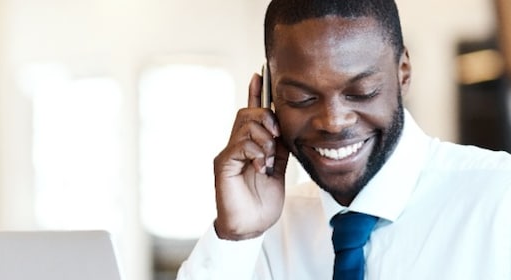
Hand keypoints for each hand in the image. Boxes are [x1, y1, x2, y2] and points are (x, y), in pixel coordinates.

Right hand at [212, 73, 288, 239]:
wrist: (250, 228)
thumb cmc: (262, 203)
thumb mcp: (279, 170)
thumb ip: (281, 148)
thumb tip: (286, 129)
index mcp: (250, 145)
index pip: (251, 113)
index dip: (255, 93)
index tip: (261, 73)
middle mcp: (235, 146)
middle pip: (248, 113)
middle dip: (268, 119)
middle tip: (277, 139)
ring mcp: (228, 154)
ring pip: (246, 125)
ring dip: (265, 140)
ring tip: (269, 161)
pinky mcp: (223, 164)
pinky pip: (241, 144)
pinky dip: (257, 153)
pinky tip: (261, 167)